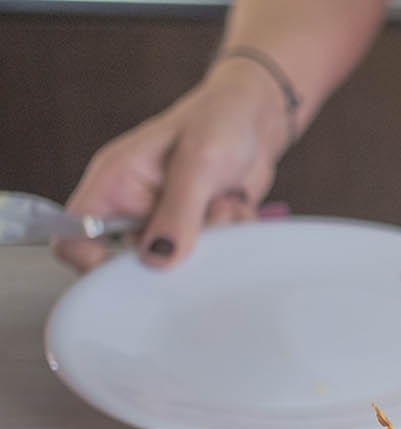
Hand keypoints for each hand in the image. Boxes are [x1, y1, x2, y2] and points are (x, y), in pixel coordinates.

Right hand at [54, 59, 290, 270]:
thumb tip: (158, 259)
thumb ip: (178, 213)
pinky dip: (230, 235)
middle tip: (206, 218)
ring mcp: (165, 221)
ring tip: (226, 201)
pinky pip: (209, 254)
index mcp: (113, 183)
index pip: (72, 233)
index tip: (136, 267)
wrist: (257, 119)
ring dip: (212, 238)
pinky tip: (236, 203)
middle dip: (176, 249)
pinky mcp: (195, 230)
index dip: (89, 260)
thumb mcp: (198, 163)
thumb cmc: (220, 122)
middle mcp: (133, 207)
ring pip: (179, 260)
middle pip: (130, 260)